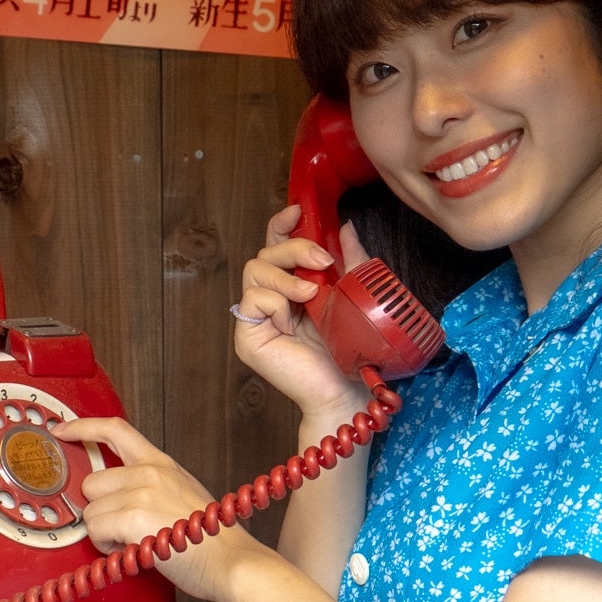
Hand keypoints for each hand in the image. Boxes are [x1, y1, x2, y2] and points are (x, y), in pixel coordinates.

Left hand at [53, 416, 258, 601]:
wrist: (231, 562)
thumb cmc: (209, 538)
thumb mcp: (181, 493)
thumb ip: (148, 486)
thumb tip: (114, 497)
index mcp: (160, 462)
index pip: (115, 429)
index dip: (83, 427)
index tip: (63, 430)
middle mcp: (149, 471)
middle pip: (92, 483)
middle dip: (100, 510)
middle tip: (123, 529)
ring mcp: (141, 491)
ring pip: (90, 511)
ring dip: (104, 533)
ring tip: (133, 542)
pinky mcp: (134, 516)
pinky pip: (96, 530)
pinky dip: (106, 547)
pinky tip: (130, 549)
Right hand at [232, 206, 374, 421]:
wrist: (346, 391)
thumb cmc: (351, 352)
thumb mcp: (353, 296)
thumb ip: (350, 262)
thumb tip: (345, 226)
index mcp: (293, 288)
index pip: (277, 247)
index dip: (281, 225)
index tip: (296, 210)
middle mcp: (271, 300)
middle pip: (264, 254)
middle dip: (292, 248)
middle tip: (322, 260)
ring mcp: (257, 318)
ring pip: (254, 271)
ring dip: (285, 276)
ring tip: (312, 293)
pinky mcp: (249, 336)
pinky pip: (251, 300)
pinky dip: (275, 302)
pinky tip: (292, 319)